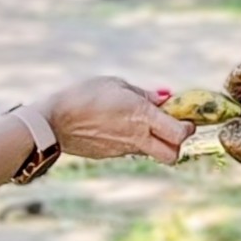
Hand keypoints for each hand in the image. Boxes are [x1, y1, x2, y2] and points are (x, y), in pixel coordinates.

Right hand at [38, 78, 193, 163]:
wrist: (53, 121)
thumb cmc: (83, 95)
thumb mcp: (115, 84)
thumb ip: (143, 94)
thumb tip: (165, 97)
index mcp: (142, 116)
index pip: (179, 133)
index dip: (187, 128)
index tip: (185, 119)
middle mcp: (137, 137)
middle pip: (172, 155)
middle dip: (177, 145)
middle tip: (171, 129)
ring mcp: (123, 149)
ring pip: (152, 154)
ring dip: (155, 143)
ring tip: (143, 125)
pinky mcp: (110, 155)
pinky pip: (131, 151)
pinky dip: (134, 142)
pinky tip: (119, 127)